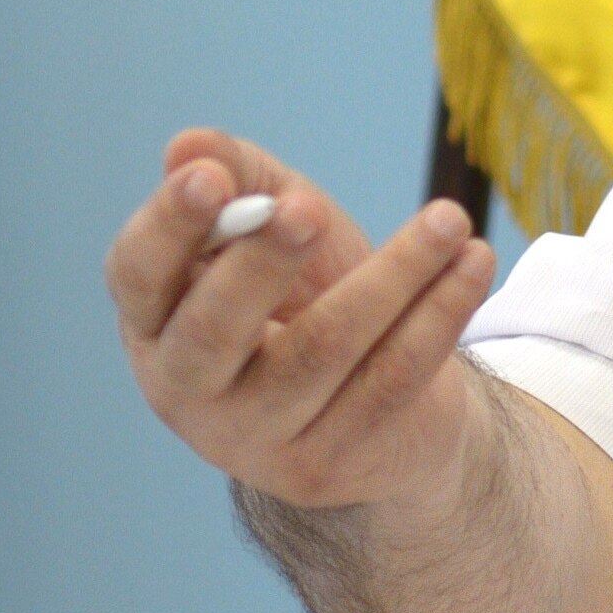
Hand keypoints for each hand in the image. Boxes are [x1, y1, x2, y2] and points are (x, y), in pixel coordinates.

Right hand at [107, 129, 497, 514]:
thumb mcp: (278, 225)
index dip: (169, 225)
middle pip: (213, 330)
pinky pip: (392, 379)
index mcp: (155, 321)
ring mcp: (254, 438)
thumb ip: (241, 178)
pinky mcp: (327, 465)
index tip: (211, 178)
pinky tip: (474, 261)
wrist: (389, 410)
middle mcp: (186, 389)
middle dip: (259, 262)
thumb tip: (189, 147)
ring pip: (322, 351)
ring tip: (449, 219)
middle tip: (308, 208)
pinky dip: (441, 313)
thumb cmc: (310, 292)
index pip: (138, 273)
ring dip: (394, 275)